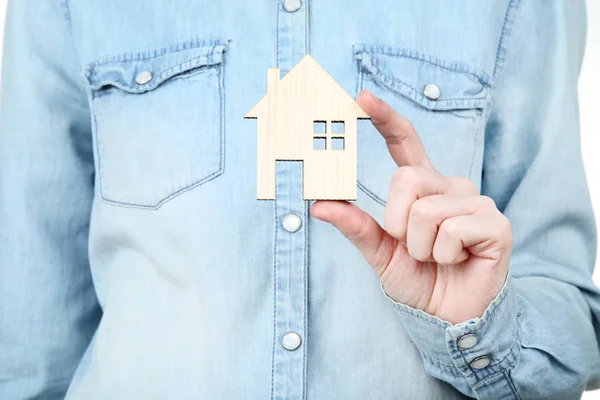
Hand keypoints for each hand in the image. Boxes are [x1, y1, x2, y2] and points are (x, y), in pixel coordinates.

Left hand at [311, 90, 511, 324]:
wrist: (447, 317)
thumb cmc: (419, 281)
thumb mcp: (380, 253)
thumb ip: (356, 226)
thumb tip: (319, 204)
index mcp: (424, 188)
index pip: (406, 143)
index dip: (385, 119)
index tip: (361, 97)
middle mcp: (450, 187)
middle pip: (407, 178)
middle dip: (397, 222)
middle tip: (411, 246)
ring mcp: (476, 202)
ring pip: (427, 210)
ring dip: (419, 246)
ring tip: (436, 258)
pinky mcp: (496, 224)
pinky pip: (451, 230)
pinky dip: (442, 255)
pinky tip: (458, 261)